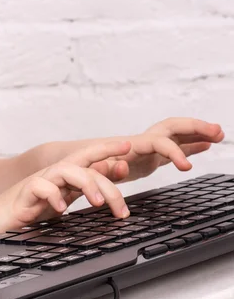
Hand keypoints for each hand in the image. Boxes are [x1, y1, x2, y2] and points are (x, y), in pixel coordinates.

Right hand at [0, 141, 131, 233]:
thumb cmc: (29, 212)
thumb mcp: (63, 202)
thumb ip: (84, 192)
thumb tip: (111, 188)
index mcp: (64, 176)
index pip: (89, 156)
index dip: (108, 149)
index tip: (129, 146)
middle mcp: (53, 174)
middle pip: (84, 165)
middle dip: (107, 181)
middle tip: (122, 209)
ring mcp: (38, 182)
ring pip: (67, 170)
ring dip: (86, 184)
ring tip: (97, 203)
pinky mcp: (24, 194)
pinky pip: (40, 187)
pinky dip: (53, 196)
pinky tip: (60, 210)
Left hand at [91, 118, 224, 182]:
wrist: (78, 163)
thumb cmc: (85, 168)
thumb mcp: (93, 171)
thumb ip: (105, 169)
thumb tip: (119, 165)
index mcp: (131, 146)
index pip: (158, 143)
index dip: (173, 151)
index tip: (185, 166)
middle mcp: (143, 142)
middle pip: (172, 127)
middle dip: (195, 127)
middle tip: (216, 132)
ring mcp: (148, 147)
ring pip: (178, 134)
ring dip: (198, 131)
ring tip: (219, 134)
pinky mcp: (151, 155)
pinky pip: (176, 145)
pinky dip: (192, 143)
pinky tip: (207, 144)